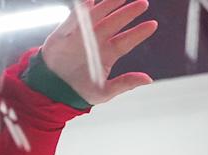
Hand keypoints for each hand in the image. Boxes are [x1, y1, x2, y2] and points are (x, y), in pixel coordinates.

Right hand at [40, 0, 157, 104]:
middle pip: (115, 23)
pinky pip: (74, 17)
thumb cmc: (81, 91)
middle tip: (143, 3)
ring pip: (98, 15)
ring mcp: (83, 35)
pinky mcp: (66, 32)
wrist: (54, 89)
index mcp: (109, 55)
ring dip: (109, 5)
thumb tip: (149, 79)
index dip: (139, 33)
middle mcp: (98, 42)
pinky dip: (82, 8)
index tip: (153, 24)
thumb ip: (126, 83)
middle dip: (128, 13)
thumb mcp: (105, 92)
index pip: (127, 41)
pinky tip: (90, 0)